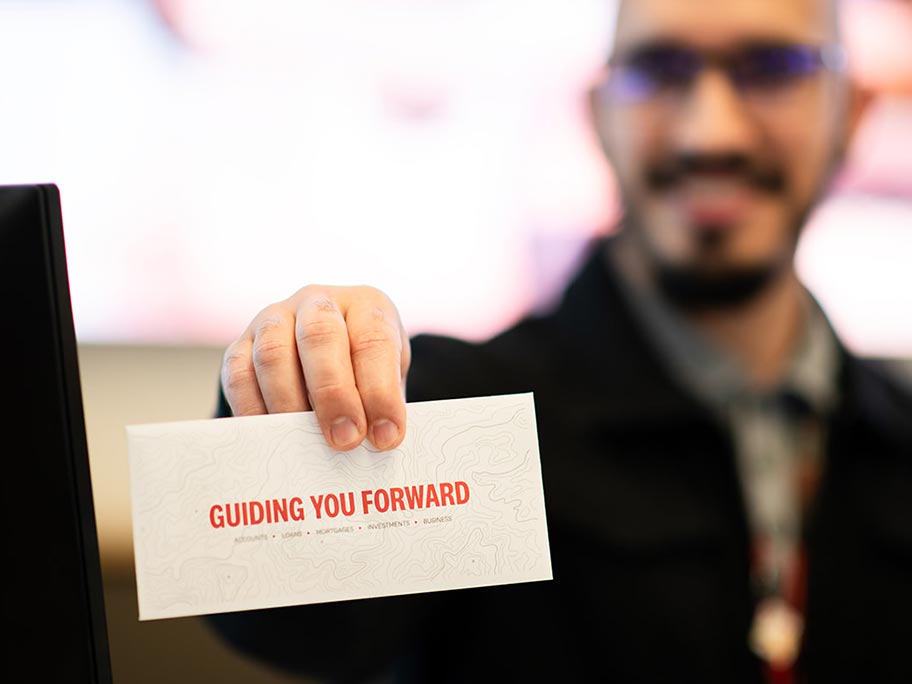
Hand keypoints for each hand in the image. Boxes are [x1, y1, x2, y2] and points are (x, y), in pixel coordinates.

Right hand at [221, 285, 409, 450]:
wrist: (330, 351)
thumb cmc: (366, 368)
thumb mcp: (388, 376)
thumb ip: (381, 404)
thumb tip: (375, 442)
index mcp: (365, 305)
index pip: (374, 340)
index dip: (380, 391)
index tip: (386, 436)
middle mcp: (318, 303)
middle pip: (319, 336)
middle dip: (333, 394)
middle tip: (345, 439)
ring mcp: (275, 319)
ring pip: (273, 353)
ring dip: (290, 403)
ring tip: (306, 442)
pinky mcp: (241, 344)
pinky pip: (239, 374)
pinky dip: (253, 408)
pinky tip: (272, 435)